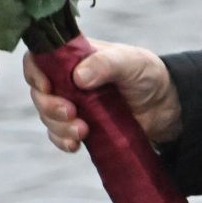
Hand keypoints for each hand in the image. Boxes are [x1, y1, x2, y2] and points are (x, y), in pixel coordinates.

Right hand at [24, 38, 181, 149]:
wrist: (166, 105)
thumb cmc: (147, 74)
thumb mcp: (131, 62)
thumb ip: (106, 64)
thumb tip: (78, 77)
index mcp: (75, 57)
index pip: (39, 60)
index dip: (35, 73)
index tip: (47, 86)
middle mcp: (68, 80)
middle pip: (40, 92)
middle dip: (49, 106)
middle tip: (70, 113)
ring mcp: (74, 104)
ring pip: (48, 116)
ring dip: (58, 127)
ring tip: (82, 131)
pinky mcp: (82, 125)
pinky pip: (59, 136)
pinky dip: (62, 141)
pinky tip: (75, 145)